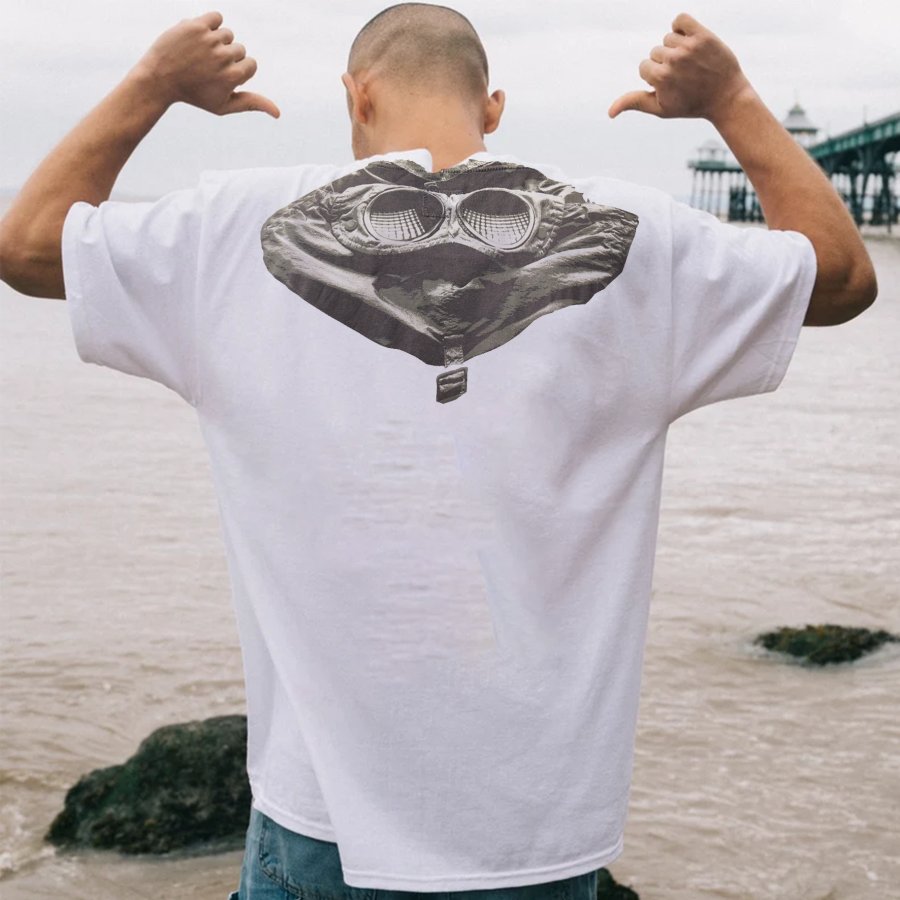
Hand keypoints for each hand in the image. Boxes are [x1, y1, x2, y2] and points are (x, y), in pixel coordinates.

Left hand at [130, 10, 279, 117]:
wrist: (159, 79)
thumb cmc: (195, 95)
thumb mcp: (223, 106)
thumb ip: (251, 104)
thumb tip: (279, 113)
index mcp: (233, 77)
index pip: (251, 64)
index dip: (237, 70)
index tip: (219, 76)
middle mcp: (223, 57)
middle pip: (239, 49)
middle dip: (226, 57)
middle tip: (205, 67)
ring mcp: (209, 40)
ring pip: (227, 34)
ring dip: (217, 42)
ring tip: (199, 54)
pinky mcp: (196, 25)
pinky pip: (216, 18)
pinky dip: (210, 25)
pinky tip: (199, 38)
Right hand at [608, 12, 751, 124]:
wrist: (726, 97)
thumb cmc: (691, 105)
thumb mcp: (661, 109)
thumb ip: (635, 102)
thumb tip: (609, 113)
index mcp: (660, 78)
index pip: (644, 66)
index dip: (656, 77)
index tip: (673, 85)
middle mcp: (673, 60)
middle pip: (656, 52)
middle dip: (666, 63)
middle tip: (686, 76)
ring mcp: (688, 47)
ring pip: (668, 38)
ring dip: (676, 48)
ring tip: (692, 63)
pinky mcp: (703, 35)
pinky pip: (681, 19)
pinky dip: (681, 26)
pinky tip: (689, 39)